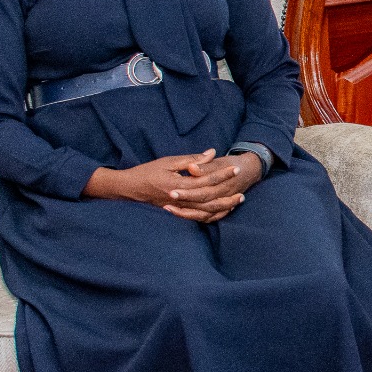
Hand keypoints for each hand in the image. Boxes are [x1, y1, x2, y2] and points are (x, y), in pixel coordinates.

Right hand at [84, 149, 257, 223]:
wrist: (128, 189)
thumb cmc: (147, 172)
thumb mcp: (168, 162)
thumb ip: (191, 160)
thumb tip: (211, 153)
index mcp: (178, 184)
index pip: (206, 180)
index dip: (222, 174)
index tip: (235, 168)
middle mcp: (180, 199)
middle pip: (210, 200)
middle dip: (227, 194)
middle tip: (243, 190)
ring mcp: (178, 209)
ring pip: (205, 212)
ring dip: (222, 207)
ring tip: (236, 202)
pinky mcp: (177, 213)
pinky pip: (197, 218)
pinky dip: (211, 216)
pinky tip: (221, 211)